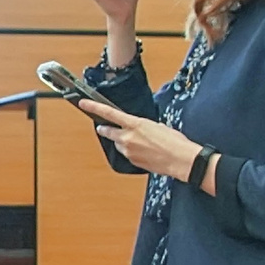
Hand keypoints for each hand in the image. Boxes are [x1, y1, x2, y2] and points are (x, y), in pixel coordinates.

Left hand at [79, 97, 202, 181]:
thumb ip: (142, 126)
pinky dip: (132, 152)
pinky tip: (145, 151)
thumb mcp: (157, 126)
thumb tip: (137, 129)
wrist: (181, 160)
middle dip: (105, 129)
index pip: (109, 113)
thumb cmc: (174, 141)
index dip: (94, 107)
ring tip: (141, 143)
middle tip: (103, 127)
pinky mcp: (132, 161)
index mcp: (135, 124)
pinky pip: (127, 154)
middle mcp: (128, 138)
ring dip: (123, 142)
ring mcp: (128, 151)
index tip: (83, 103)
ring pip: (118, 144)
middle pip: (108, 132)